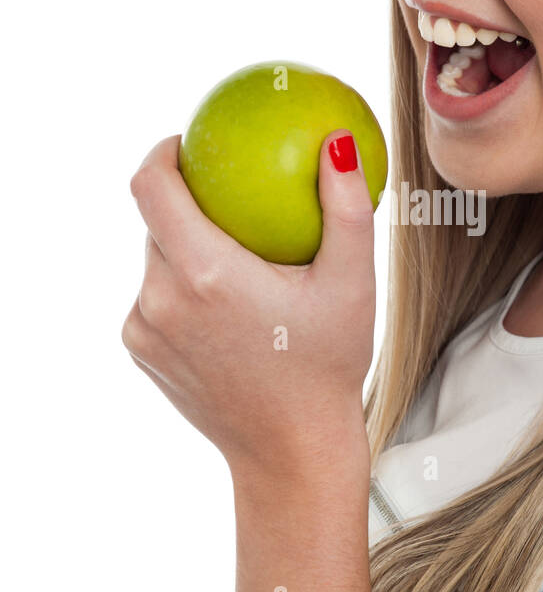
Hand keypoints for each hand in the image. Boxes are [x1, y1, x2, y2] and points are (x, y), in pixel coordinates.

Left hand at [121, 131, 374, 477]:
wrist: (292, 451)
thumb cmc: (329, 364)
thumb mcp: (353, 284)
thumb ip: (346, 206)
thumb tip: (337, 140)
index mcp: (205, 274)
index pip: (151, 186)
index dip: (162, 152)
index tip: (188, 142)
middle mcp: (160, 300)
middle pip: (154, 222)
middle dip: (187, 202)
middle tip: (230, 196)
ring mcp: (144, 330)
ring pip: (154, 261)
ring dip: (186, 249)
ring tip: (234, 253)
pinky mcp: (141, 352)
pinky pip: (154, 299)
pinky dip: (182, 289)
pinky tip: (224, 301)